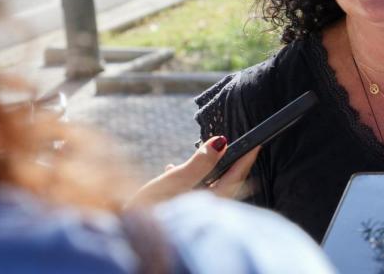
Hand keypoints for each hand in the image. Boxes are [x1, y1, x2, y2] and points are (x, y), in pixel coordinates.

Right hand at [127, 136, 259, 207]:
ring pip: (207, 189)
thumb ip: (199, 163)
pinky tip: (171, 172)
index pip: (237, 175)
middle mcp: (209, 212)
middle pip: (224, 183)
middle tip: (225, 148)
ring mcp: (196, 217)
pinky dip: (186, 183)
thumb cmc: (149, 216)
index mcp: (212, 203)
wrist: (127, 241)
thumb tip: (220, 142)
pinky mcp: (182, 220)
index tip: (256, 143)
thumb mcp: (173, 183)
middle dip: (223, 165)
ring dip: (203, 172)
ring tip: (194, 158)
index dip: (245, 157)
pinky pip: (191, 196)